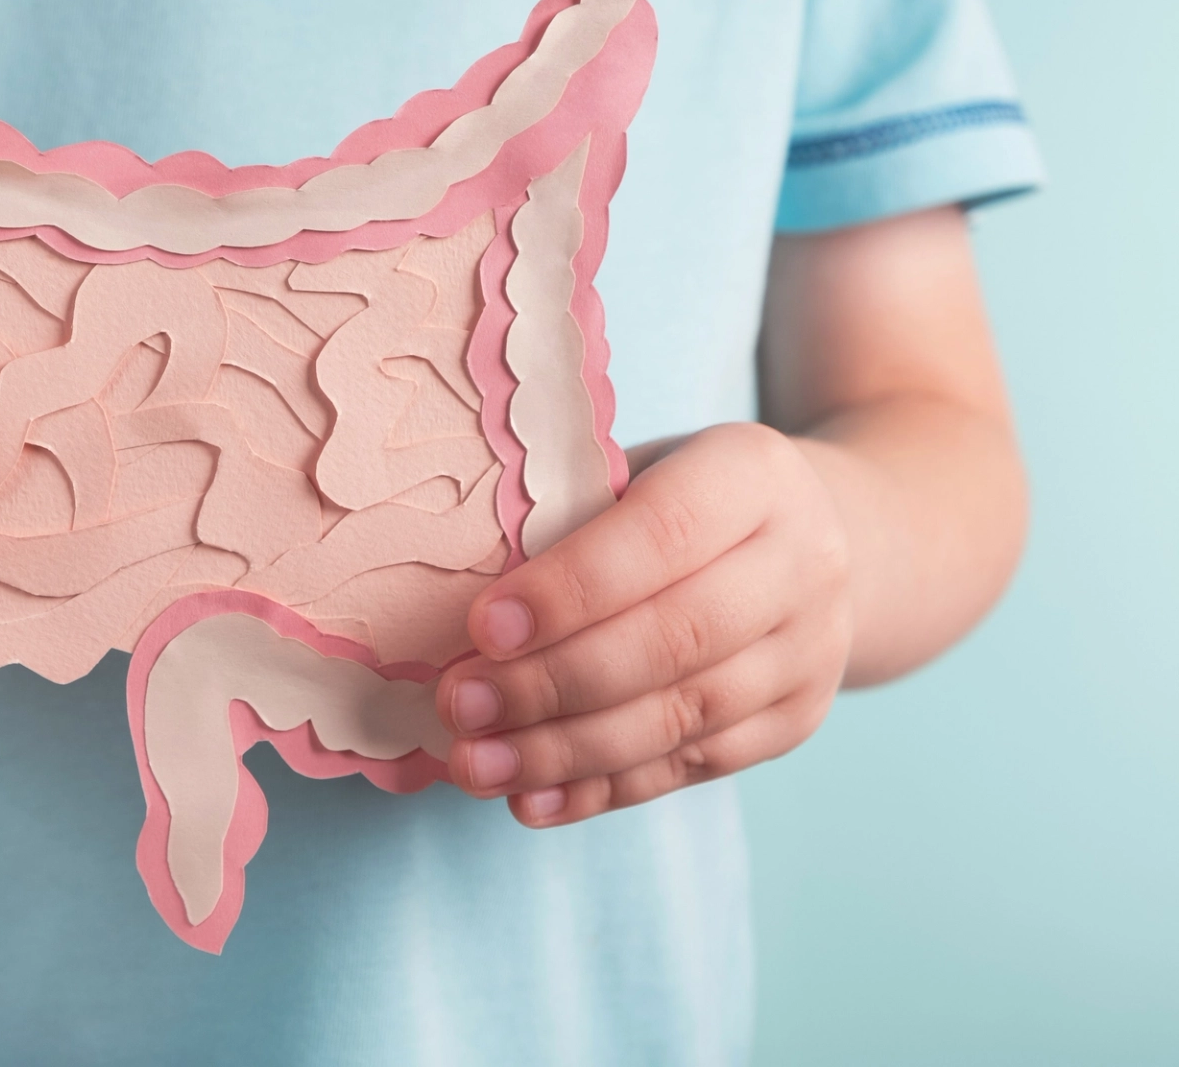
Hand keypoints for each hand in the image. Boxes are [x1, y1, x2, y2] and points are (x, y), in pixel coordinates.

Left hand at [436, 422, 852, 826]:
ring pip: (682, 716)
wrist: (821, 537)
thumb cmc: (679, 498)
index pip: (662, 534)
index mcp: (753, 474)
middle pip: (672, 639)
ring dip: (566, 751)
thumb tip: (453, 592)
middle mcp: (803, 562)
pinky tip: (532, 801)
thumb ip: (568, 517)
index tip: (482, 628)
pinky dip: (603, 789)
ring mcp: (811, 650)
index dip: (570, 588)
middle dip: (552, 682)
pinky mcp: (796, 721)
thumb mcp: (636, 472)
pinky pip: (693, 767)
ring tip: (477, 764)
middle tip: (461, 705)